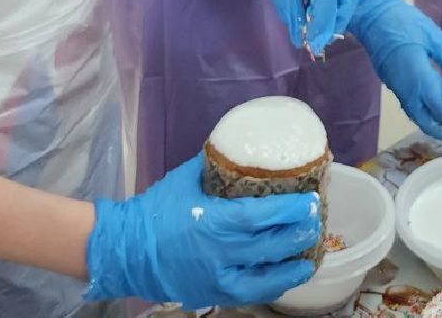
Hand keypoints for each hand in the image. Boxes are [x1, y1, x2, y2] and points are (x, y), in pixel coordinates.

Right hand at [85, 153, 318, 307]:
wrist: (125, 250)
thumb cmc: (155, 210)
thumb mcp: (186, 180)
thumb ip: (215, 165)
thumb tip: (239, 145)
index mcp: (212, 222)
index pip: (260, 217)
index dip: (288, 210)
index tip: (309, 200)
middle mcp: (218, 255)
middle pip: (269, 247)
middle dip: (297, 234)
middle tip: (315, 221)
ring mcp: (216, 280)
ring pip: (265, 278)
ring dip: (291, 267)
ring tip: (310, 255)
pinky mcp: (212, 295)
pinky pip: (250, 294)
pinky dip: (271, 286)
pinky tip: (285, 276)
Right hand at [349, 0, 441, 147]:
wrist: (371, 17)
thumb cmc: (405, 23)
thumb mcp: (435, 38)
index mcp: (420, 79)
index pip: (441, 110)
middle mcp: (408, 91)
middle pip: (428, 123)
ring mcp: (398, 90)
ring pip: (418, 118)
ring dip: (437, 129)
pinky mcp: (394, 86)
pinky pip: (412, 110)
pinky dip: (427, 118)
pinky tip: (437, 115)